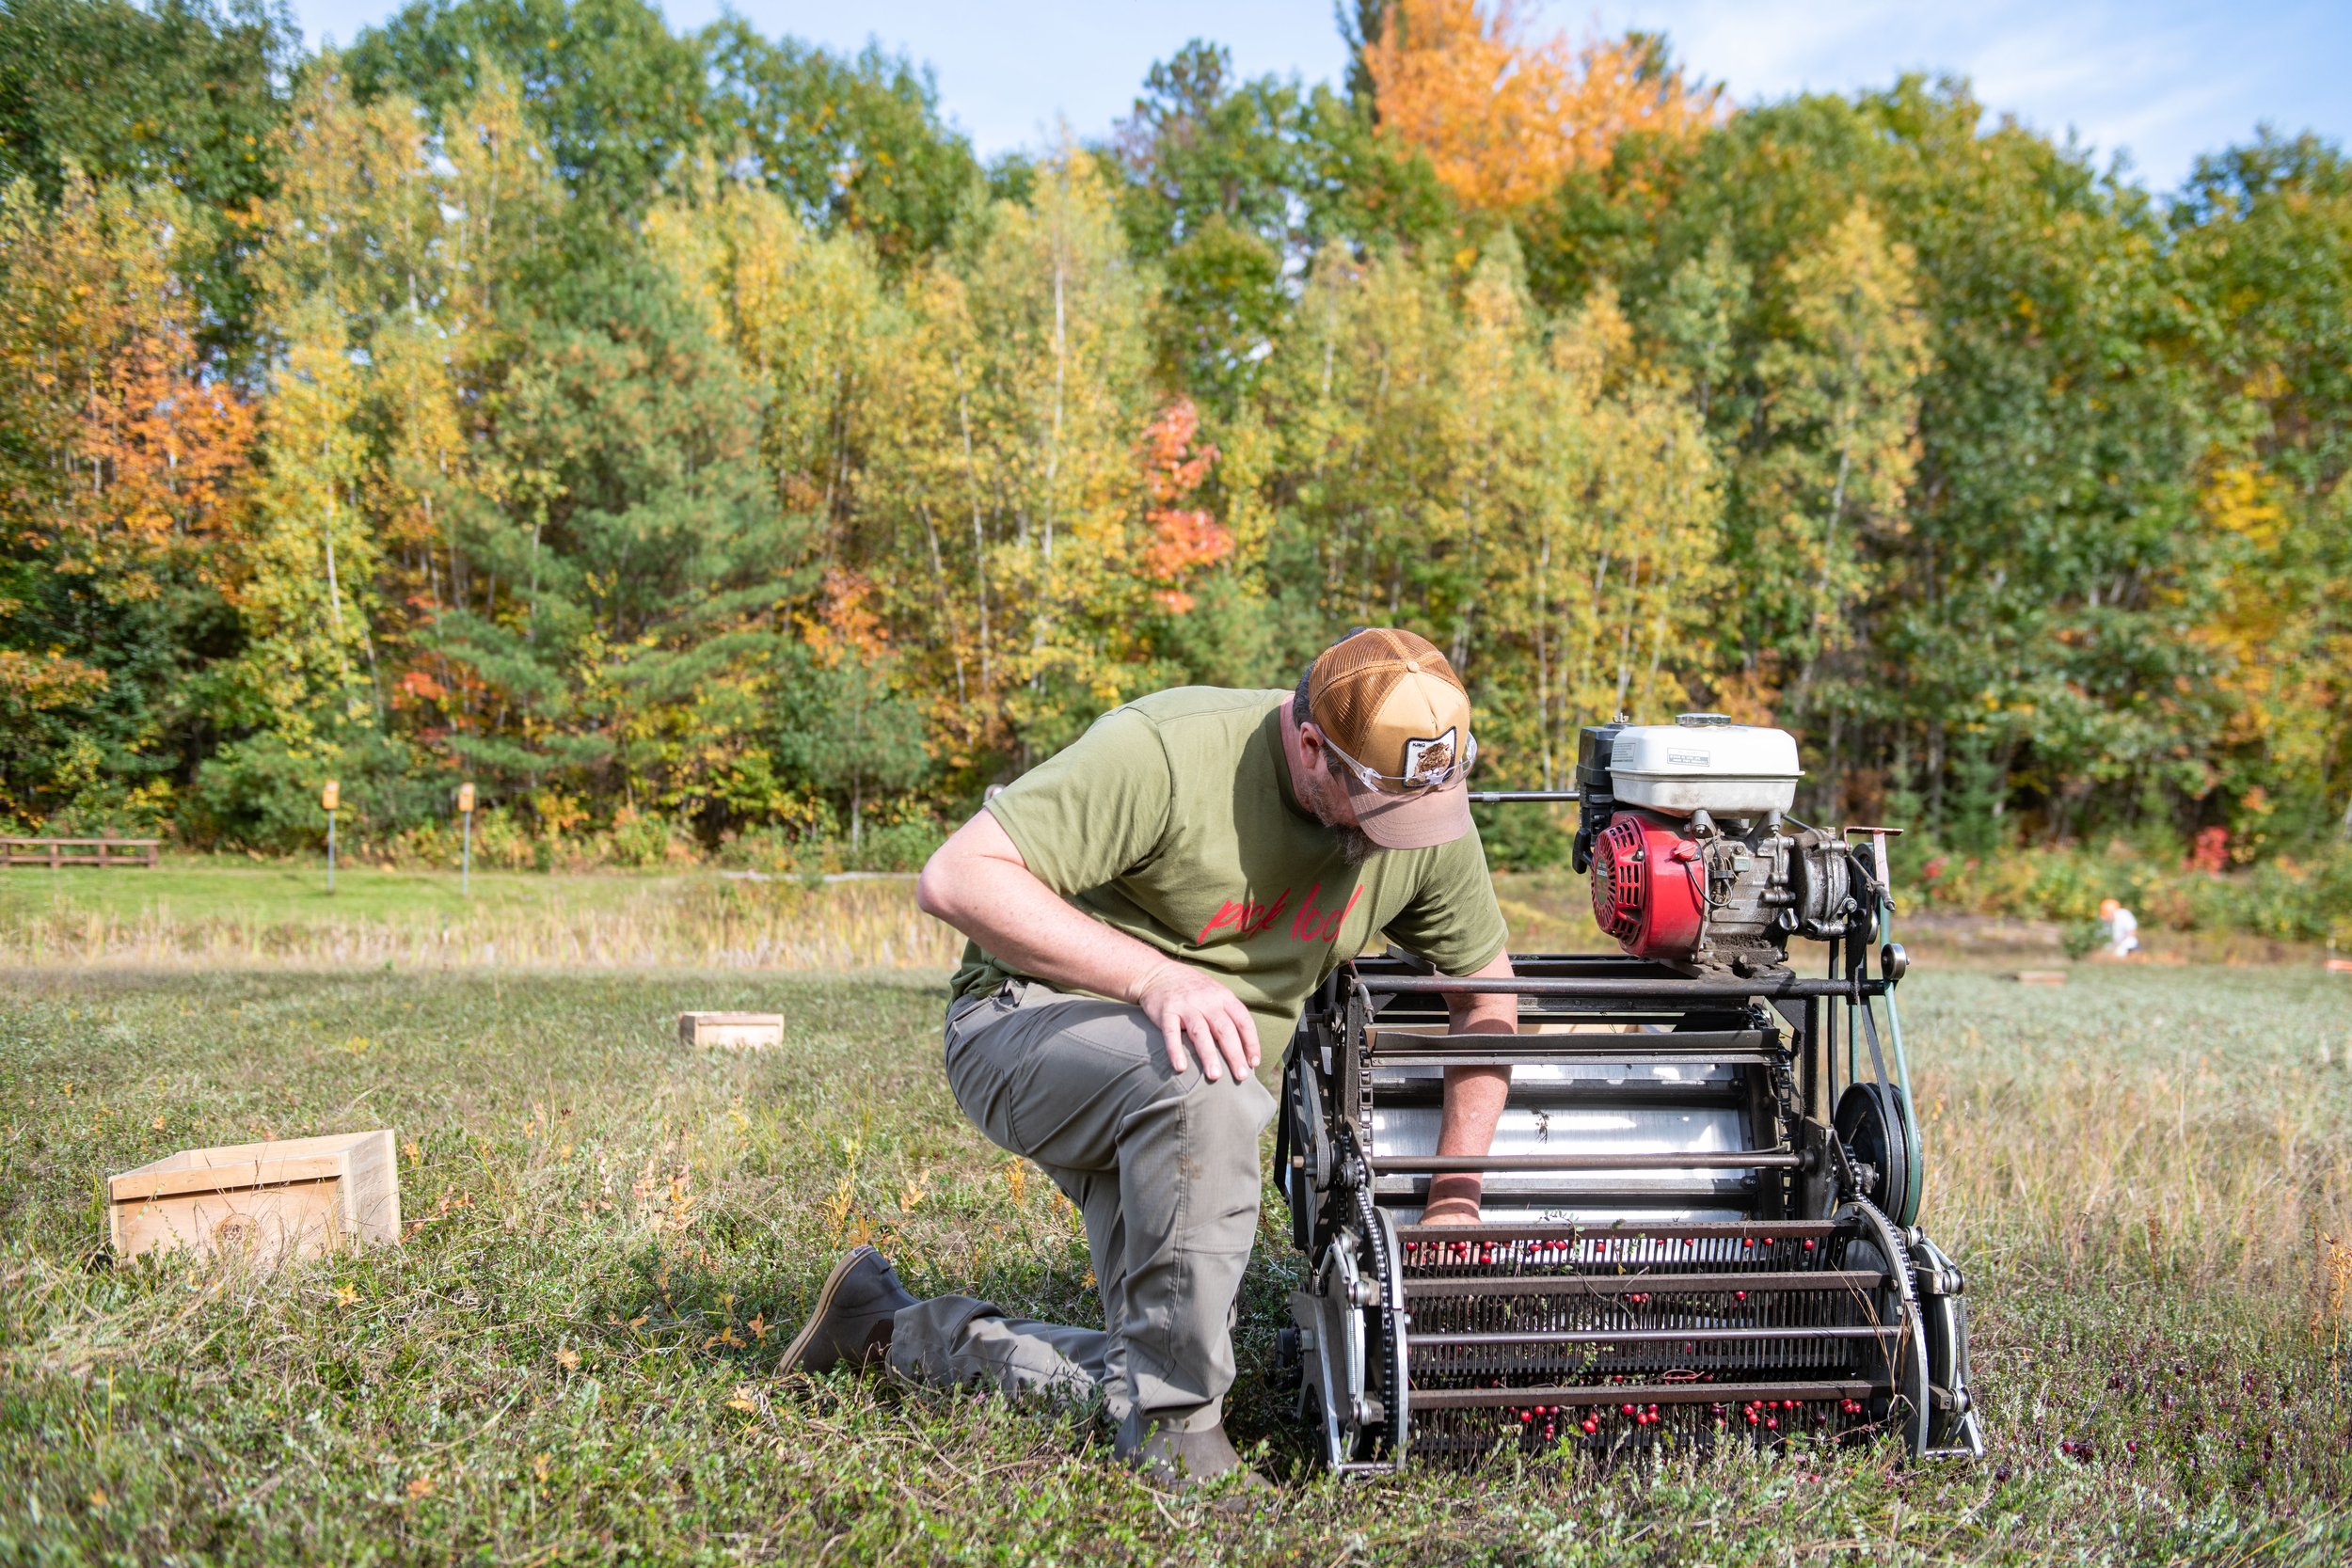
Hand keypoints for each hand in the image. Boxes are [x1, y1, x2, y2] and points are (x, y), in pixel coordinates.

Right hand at [1133, 961, 1260, 1084]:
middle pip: (1224, 1029)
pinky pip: (1171, 1033)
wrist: (1159, 973)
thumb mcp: (1215, 994)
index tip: (1254, 1063)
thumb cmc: (1192, 990)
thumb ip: (1228, 1016)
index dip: (1251, 1042)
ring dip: (1208, 1055)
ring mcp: (1186, 1006)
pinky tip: (1181, 1067)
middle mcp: (1207, 1000)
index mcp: (1223, 997)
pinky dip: (1176, 1050)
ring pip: (1200, 1032)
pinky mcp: (1166, 1012)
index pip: (1243, 1021)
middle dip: (1234, 1054)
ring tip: (1215, 1076)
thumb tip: (1245, 1049)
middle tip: (1241, 1077)